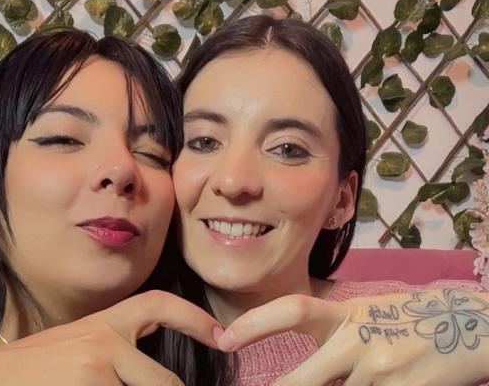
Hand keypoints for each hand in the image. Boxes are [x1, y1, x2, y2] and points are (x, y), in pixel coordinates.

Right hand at [0, 290, 221, 385]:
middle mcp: (104, 342)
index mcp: (102, 324)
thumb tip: (147, 366)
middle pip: (166, 382)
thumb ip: (112, 350)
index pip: (158, 304)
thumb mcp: (73, 347)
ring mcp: (98, 370)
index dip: (195, 318)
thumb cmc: (29, 372)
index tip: (222, 336)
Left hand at [216, 288, 488, 384]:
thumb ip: (332, 337)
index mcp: (345, 314)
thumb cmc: (407, 318)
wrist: (468, 325)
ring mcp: (382, 372)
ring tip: (314, 383)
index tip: (224, 340)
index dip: (255, 323)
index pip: (292, 310)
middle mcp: (359, 341)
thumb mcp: (364, 314)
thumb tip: (303, 373)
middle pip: (303, 379)